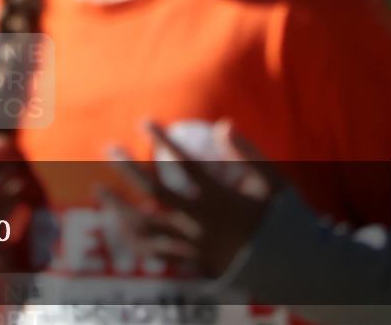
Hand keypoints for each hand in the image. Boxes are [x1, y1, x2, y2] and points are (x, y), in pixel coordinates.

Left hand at [97, 120, 284, 277]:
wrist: (291, 269)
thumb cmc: (282, 219)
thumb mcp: (272, 181)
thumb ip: (247, 152)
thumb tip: (223, 123)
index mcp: (218, 198)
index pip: (183, 162)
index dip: (162, 140)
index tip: (144, 121)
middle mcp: (199, 220)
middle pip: (154, 191)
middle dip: (128, 168)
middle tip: (108, 148)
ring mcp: (192, 243)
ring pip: (146, 226)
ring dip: (119, 206)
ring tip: (99, 189)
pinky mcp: (190, 261)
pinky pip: (155, 252)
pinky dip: (133, 237)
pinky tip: (118, 223)